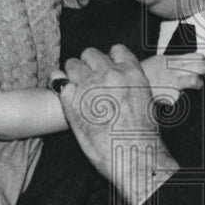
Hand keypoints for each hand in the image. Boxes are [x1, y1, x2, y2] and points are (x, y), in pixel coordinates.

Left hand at [59, 44, 179, 204]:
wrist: (132, 154)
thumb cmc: (142, 136)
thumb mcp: (146, 102)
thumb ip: (131, 87)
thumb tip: (123, 88)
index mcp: (131, 72)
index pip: (116, 50)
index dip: (109, 59)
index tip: (106, 68)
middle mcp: (109, 73)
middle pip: (90, 53)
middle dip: (88, 64)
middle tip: (89, 80)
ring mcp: (88, 85)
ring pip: (72, 63)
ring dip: (73, 73)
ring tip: (75, 88)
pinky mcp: (71, 100)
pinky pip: (58, 81)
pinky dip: (59, 86)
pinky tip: (64, 96)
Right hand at [141, 53, 204, 104]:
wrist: (129, 82)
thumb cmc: (145, 73)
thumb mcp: (159, 61)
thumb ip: (175, 61)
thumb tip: (191, 61)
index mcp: (172, 60)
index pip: (195, 56)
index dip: (202, 60)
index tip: (204, 63)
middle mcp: (174, 70)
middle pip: (198, 66)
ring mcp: (172, 82)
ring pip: (194, 81)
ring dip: (197, 83)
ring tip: (197, 84)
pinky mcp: (169, 95)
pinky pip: (179, 97)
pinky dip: (178, 98)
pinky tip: (172, 96)